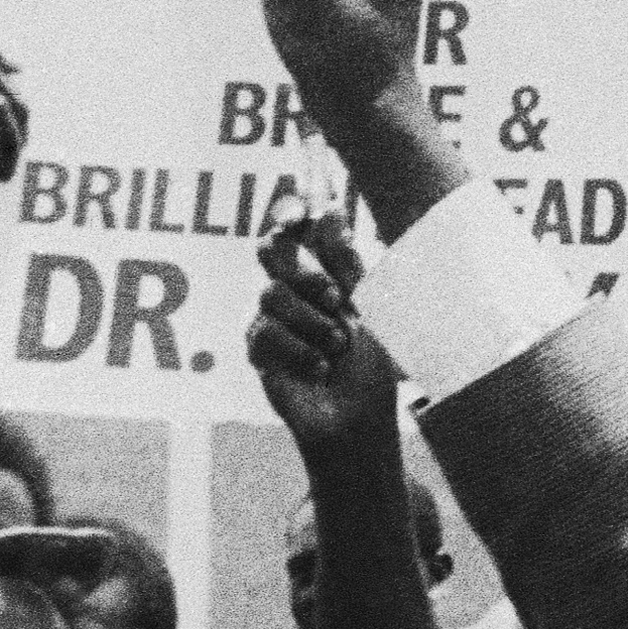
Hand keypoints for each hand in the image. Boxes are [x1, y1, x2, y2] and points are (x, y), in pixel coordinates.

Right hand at [248, 217, 398, 458]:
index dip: (289, 213)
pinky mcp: (258, 350)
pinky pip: (264, 332)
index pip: (294, 232)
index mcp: (322, 274)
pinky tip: (320, 369)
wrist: (358, 415)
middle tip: (335, 299)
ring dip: (312, 321)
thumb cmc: (369, 363)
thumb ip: (344, 263)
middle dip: (304, 271)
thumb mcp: (366, 308)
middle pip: (270, 252)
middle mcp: (292, 292)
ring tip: (337, 346)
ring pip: (271, 293)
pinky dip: (300, 351)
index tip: (299, 214)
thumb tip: (328, 212)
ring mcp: (271, 319)